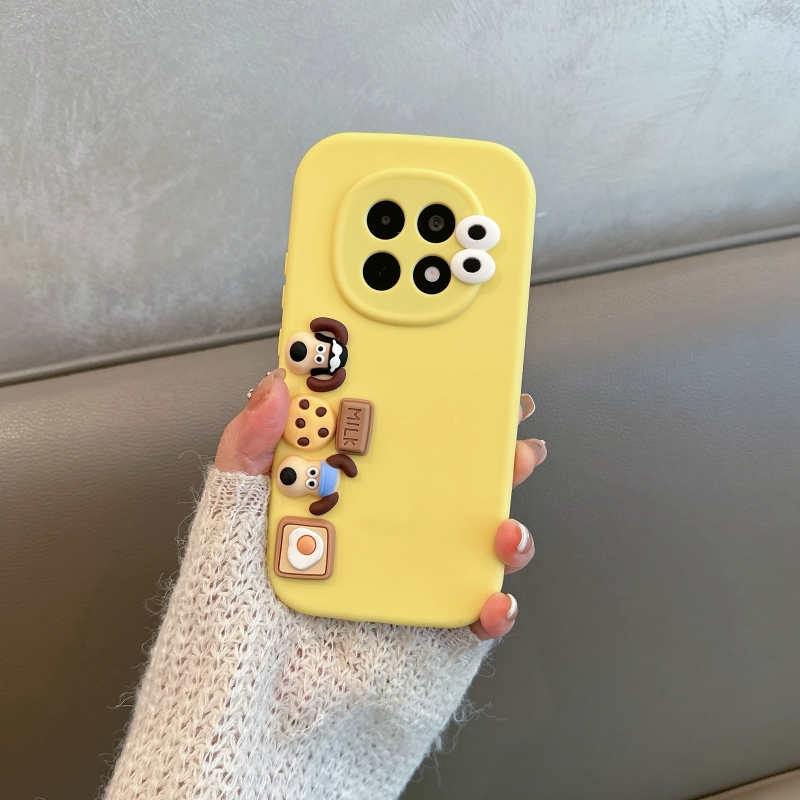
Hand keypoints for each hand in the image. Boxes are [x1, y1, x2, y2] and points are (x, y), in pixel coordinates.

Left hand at [215, 369, 546, 639]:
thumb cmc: (219, 652)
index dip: (414, 413)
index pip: (378, 452)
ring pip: (468, 547)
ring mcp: (404, 597)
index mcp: (326, 517)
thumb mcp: (222, 540)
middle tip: (507, 429)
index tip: (443, 378)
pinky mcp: (429, 649)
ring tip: (504, 518)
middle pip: (438, 492)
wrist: (242, 759)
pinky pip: (476, 620)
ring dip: (502, 523)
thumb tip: (272, 386)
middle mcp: (371, 552)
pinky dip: (498, 606)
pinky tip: (492, 597)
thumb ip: (244, 459)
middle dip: (481, 458)